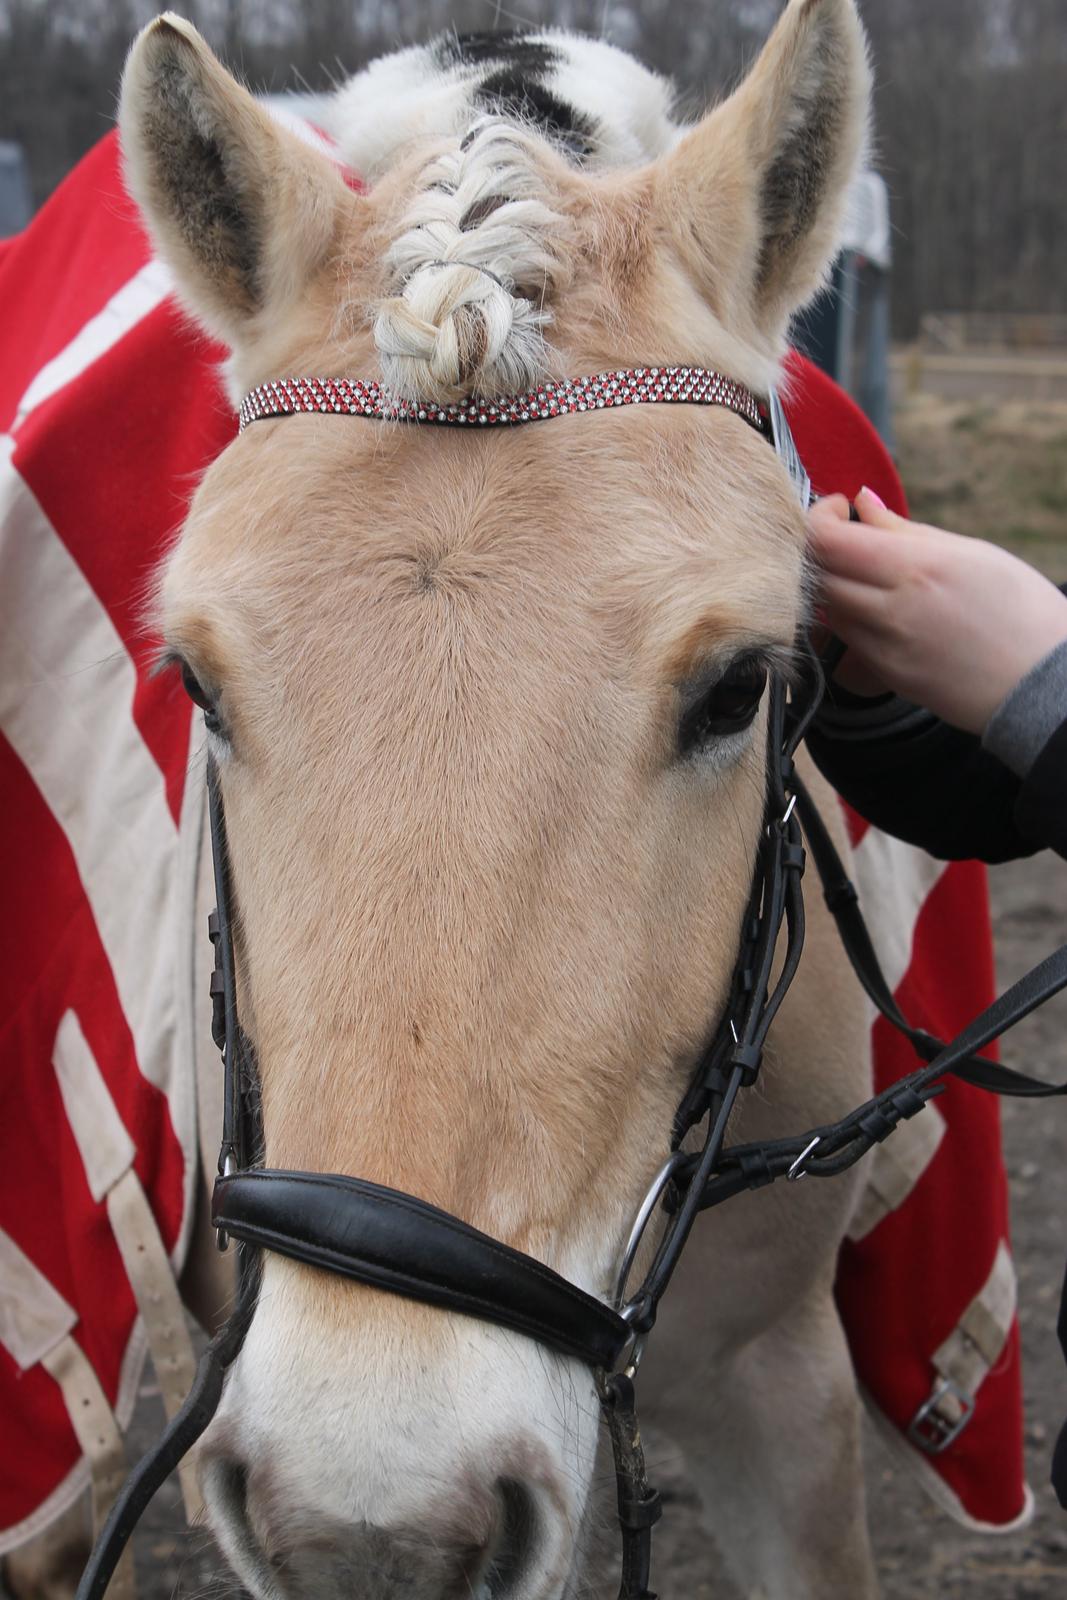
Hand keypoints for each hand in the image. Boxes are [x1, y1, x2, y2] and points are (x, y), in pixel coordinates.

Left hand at [806, 488, 1066, 734]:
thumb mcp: (971, 552)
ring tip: (863, 572)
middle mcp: (893, 609)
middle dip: (820, 547)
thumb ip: (904, 530)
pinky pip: (846, 638)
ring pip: (825, 607)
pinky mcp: (885, 675)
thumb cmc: (1019, 608)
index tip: (838, 508)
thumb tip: (863, 502)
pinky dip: (847, 615)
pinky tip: (876, 606)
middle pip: (816, 573)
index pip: (828, 540)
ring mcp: (885, 647)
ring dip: (831, 583)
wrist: (1041, 681)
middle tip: (844, 537)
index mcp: (917, 568)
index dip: (819, 517)